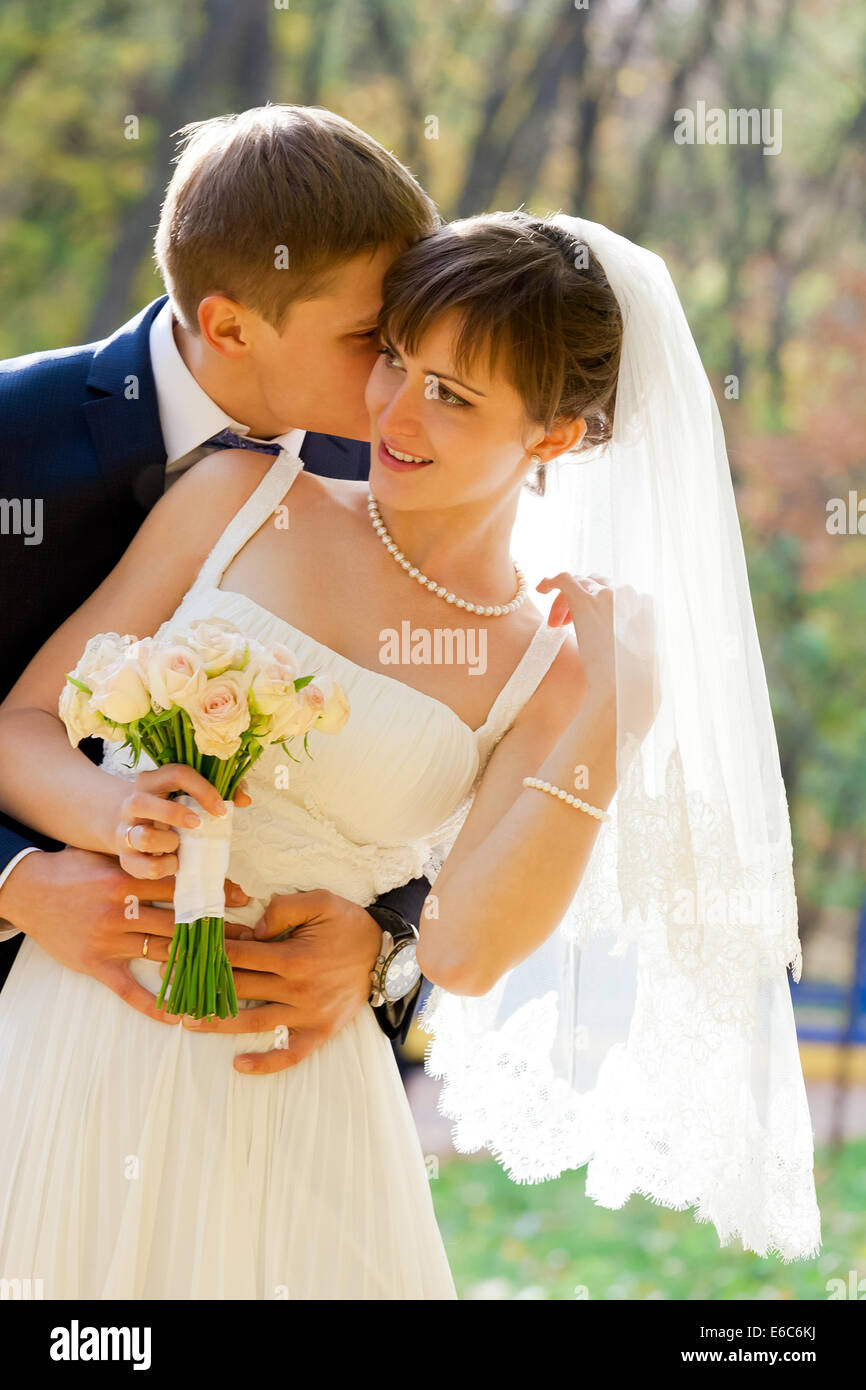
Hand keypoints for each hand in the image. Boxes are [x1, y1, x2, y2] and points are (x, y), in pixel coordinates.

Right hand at [0, 845, 251, 1024]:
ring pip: (162, 953)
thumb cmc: (70, 867)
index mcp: (126, 879)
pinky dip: (153, 1004)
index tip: (242, 898)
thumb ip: (141, 855)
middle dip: (216, 930)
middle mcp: (121, 911)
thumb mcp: (106, 853)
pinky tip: (178, 1014)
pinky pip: (128, 990)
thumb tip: (183, 847)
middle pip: (179, 922)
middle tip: (248, 938)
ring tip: (227, 971)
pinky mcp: (95, 964)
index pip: (180, 887)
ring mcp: (108, 940)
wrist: (27, 889)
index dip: (213, 892)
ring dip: (196, 962)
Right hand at [114, 763, 250, 879]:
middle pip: (142, 803)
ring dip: (170, 844)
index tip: (221, 810)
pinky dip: (166, 867)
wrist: (132, 825)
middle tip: (198, 824)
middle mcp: (132, 802)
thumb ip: (222, 791)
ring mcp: (125, 830)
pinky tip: (174, 862)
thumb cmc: (171, 807)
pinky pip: (144, 866)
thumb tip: (245, 799)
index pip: (176, 774)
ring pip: (143, 837)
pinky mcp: (125, 857)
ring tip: (180, 845)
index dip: (202, 790)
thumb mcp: (190, 794)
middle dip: (174, 815)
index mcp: (153, 780)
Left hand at [161, 889, 382, 1075]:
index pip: (238, 956)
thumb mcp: (320, 901)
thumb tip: (254, 928)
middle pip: (238, 989)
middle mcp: (297, 990)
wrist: (386, 954)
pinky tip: (238, 1065)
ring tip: (186, 1021)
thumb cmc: (348, 924)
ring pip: (252, 1022)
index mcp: (293, 957)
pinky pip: (289, 1053)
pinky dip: (264, 1063)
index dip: (205, 953)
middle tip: (169, 986)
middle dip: (200, 986)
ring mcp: (307, 1015)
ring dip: (216, 1023)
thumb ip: (282, 909)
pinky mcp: (319, 1032)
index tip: (178, 952)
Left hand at [537, 572, 657, 738]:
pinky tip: (541, 588)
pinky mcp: (586, 601)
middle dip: (580, 601)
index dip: (598, 605)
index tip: (584, 625)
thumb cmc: (630, 682)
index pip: (616, 593)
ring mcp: (607, 596)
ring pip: (580, 583)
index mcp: (644, 608)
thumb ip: (632, 643)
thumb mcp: (639, 658)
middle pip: (596, 584)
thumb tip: (628, 650)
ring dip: (565, 601)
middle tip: (564, 625)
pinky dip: (551, 580)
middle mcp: (626, 597)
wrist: (622, 687)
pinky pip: (565, 578)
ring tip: (556, 625)